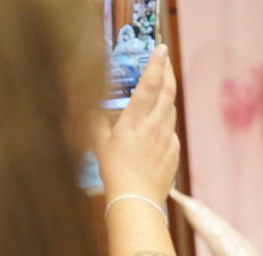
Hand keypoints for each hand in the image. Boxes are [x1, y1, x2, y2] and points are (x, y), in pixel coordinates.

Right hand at [90, 44, 179, 202]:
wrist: (136, 199)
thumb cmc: (114, 171)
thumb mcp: (99, 142)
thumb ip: (97, 120)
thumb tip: (88, 105)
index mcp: (136, 119)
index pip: (150, 84)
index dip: (157, 63)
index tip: (161, 49)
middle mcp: (156, 126)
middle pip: (167, 92)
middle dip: (168, 72)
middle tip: (166, 60)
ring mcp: (168, 139)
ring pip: (170, 110)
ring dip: (167, 96)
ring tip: (161, 87)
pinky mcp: (174, 151)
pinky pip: (171, 131)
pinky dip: (165, 122)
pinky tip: (157, 125)